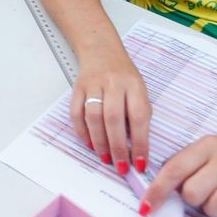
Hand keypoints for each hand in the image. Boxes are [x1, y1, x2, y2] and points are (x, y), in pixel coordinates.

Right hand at [71, 48, 151, 174]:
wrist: (101, 50)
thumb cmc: (123, 75)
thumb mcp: (139, 89)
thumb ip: (138, 114)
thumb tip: (135, 147)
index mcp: (134, 85)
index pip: (139, 116)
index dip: (140, 142)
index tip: (140, 163)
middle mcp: (114, 83)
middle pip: (113, 118)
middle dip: (117, 147)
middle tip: (120, 166)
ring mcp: (94, 84)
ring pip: (93, 117)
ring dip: (99, 142)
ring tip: (105, 158)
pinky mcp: (78, 88)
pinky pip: (76, 113)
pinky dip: (82, 131)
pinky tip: (89, 143)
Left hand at [141, 119, 216, 216]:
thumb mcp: (211, 147)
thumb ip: (188, 164)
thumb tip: (161, 192)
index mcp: (209, 146)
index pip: (175, 170)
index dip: (157, 192)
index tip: (147, 207)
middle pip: (193, 193)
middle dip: (192, 201)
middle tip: (202, 194)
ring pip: (214, 208)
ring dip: (212, 212)